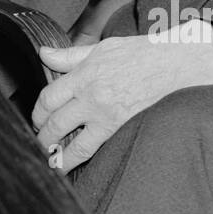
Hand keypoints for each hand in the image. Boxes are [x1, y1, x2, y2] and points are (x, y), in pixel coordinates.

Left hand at [32, 28, 212, 172]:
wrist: (176, 65)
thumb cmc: (141, 53)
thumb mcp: (102, 48)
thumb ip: (69, 56)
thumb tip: (43, 53)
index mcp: (84, 74)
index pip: (48, 98)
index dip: (37, 112)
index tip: (37, 119)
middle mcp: (91, 96)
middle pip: (54, 122)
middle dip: (42, 136)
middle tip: (39, 141)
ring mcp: (106, 115)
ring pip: (72, 144)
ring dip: (56, 155)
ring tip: (49, 162)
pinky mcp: (120, 128)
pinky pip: (93, 149)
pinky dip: (77, 160)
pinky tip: (70, 165)